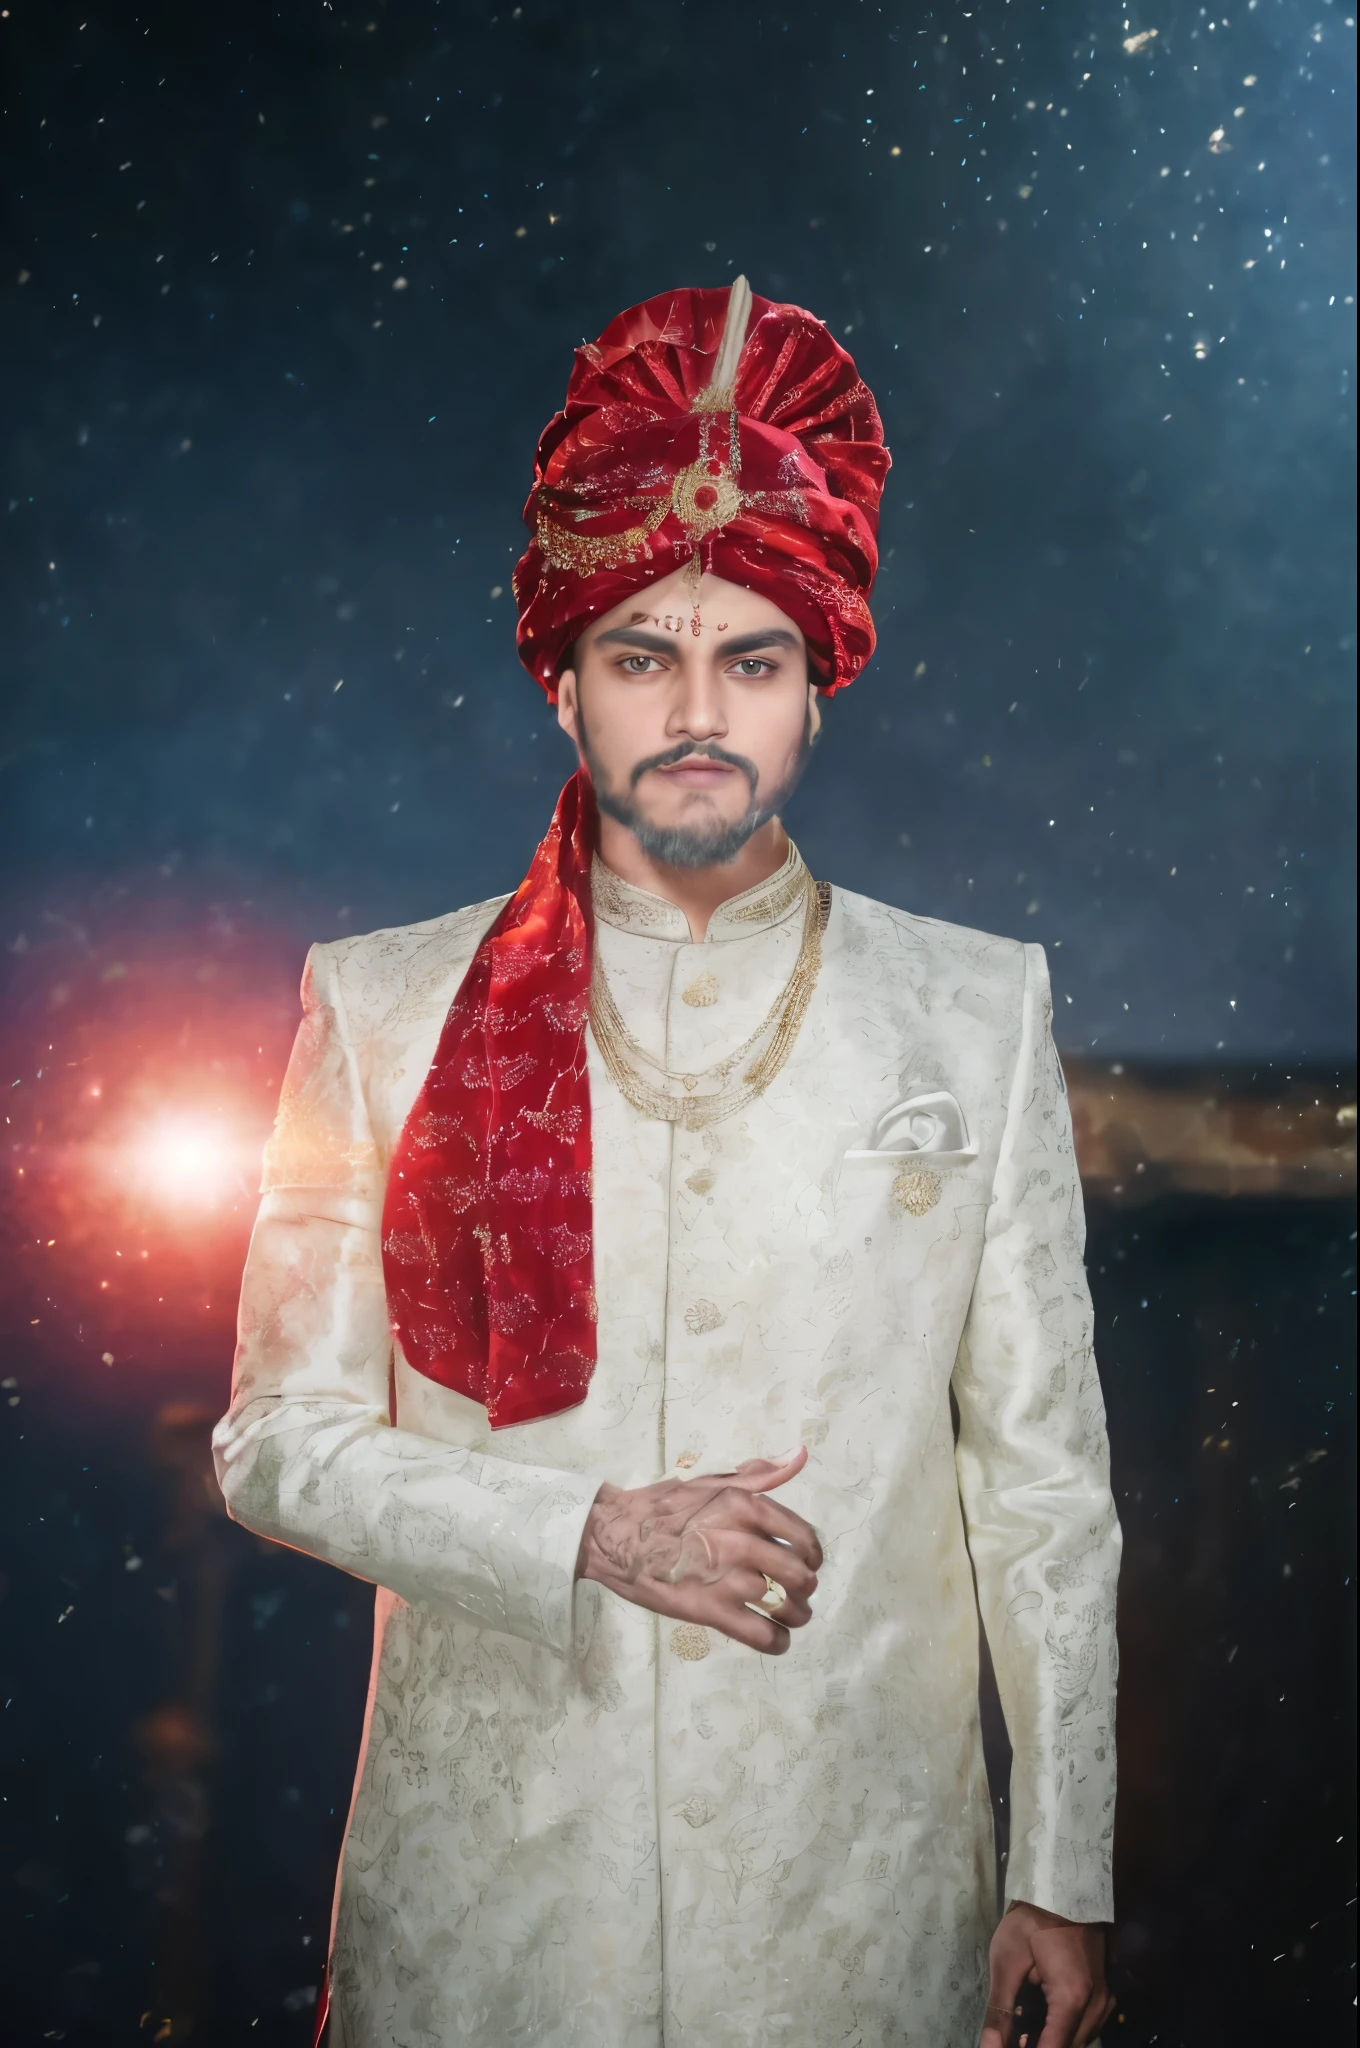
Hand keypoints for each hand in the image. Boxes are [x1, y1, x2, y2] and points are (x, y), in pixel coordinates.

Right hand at [575, 1445, 821, 1652]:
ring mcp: (726, 1578)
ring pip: (785, 1607)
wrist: (616, 1534)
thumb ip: (760, 1475)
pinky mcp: (709, 1610)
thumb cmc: (663, 1506)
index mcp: (746, 1506)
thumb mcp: (713, 1481)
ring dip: (794, 1616)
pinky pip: (761, 1635)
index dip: (813, 1556)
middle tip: (795, 1593)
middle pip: (800, 1575)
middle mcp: (742, 1541)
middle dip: (804, 1589)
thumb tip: (799, 1456)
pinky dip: (776, 1642)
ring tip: (788, 1617)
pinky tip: (774, 1639)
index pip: (804, 1537)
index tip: (807, 1563)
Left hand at [981, 1902, 1113, 2047]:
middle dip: (1040, 2046)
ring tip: (1022, 2031)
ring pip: (1081, 2039)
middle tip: (1012, 2037)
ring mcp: (1106, 1998)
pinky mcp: (1105, 1990)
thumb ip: (1000, 2010)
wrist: (1062, 1886)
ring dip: (1054, 2040)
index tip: (1008, 2047)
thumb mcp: (1007, 1961)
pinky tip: (1041, 2021)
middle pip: (1070, 2046)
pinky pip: (1087, 2024)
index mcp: (1073, 1998)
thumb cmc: (1031, 1919)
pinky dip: (1065, 2029)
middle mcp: (1097, 2005)